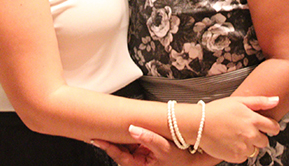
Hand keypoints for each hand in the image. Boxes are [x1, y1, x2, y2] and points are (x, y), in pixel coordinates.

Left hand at [93, 126, 216, 165]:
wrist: (193, 160)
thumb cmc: (180, 158)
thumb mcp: (164, 147)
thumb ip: (148, 137)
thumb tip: (132, 127)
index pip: (119, 156)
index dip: (107, 147)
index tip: (96, 140)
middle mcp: (139, 162)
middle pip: (119, 152)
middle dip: (109, 141)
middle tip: (96, 130)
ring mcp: (142, 156)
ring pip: (125, 147)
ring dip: (118, 138)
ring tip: (107, 127)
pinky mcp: (146, 150)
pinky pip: (133, 143)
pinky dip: (128, 135)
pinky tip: (124, 128)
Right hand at [195, 96, 279, 162]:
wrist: (199, 124)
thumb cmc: (217, 110)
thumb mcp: (238, 101)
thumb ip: (259, 101)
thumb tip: (276, 100)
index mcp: (253, 120)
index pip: (274, 128)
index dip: (270, 127)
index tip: (265, 126)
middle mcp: (251, 134)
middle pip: (265, 141)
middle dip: (257, 136)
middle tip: (243, 130)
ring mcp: (244, 147)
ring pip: (254, 150)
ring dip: (248, 145)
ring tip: (235, 136)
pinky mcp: (236, 157)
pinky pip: (244, 157)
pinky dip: (239, 152)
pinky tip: (230, 142)